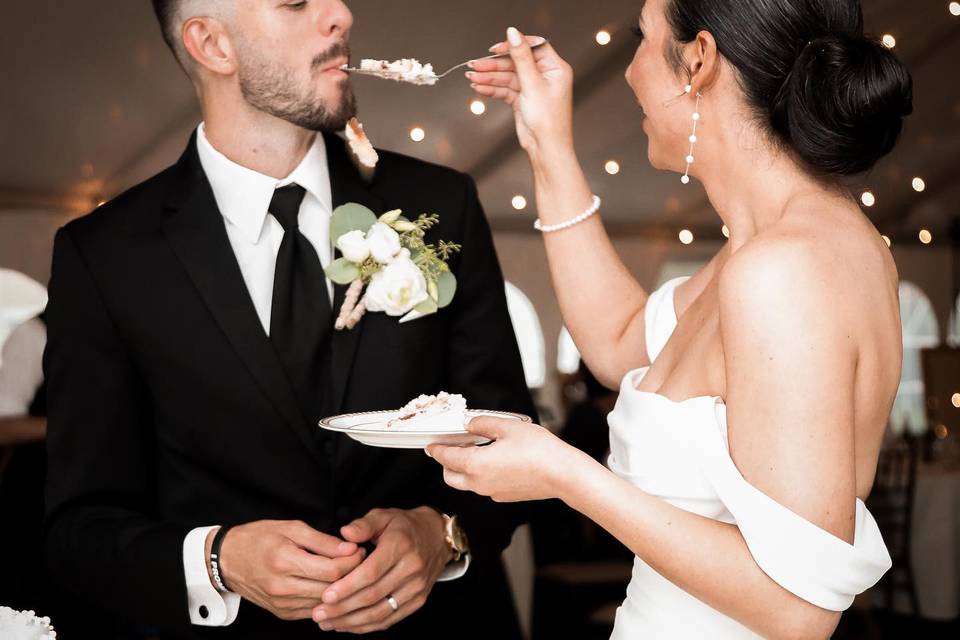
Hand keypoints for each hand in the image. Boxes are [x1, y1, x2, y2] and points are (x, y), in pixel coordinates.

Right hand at [215, 520, 365, 620]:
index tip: (359, 549)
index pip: (332, 570)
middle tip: (360, 560)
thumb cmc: (259, 538)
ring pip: (325, 603)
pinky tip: (333, 586)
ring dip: (342, 589)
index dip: (352, 560)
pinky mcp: (283, 613)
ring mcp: (282, 604)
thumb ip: (323, 541)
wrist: (227, 560)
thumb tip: (350, 548)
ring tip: (349, 572)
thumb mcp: (291, 528)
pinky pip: (314, 610)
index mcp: (285, 561)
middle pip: (332, 588)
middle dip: (352, 574)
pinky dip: (326, 599)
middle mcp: (283, 587)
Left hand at [312, 507, 450, 633]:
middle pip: (373, 595)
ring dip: (352, 622)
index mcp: (401, 546)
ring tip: (327, 623)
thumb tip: (344, 533)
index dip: (348, 586)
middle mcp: (412, 569)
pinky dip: (367, 626)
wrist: (437, 537)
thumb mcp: (384, 516)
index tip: (326, 595)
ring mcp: (417, 588)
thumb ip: (363, 525)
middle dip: (343, 608)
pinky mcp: (418, 601)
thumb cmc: (404, 526)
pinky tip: (347, 626)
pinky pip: (390, 619)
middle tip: (318, 613)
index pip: (372, 572)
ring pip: (381, 612)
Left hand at [427, 417, 577, 502]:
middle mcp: (480, 483)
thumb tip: (469, 423)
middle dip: (446, 463)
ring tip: (474, 451)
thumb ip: (483, 424)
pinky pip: (485, 487)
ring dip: (464, 470)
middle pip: (451, 477)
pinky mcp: (505, 496)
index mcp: (475, 465)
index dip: (437, 450)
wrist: (562, 474)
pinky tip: (494, 461)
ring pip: (467, 484)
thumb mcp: (507, 426)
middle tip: (451, 447)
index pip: (446, 458)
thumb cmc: (538, 450)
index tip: (431, 445)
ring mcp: (492, 493)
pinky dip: (481, 476)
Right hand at [468, 27, 573, 156]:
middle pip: (516, 62)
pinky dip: (492, 89)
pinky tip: (479, 87)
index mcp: (555, 68)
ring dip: (489, 77)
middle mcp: (545, 76)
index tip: (496, 48)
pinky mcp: (523, 100)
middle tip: (475, 65)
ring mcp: (532, 88)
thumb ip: (521, 58)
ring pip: (507, 77)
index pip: (533, 47)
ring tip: (472, 77)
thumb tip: (513, 34)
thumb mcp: (532, 84)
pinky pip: (505, 89)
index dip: (514, 46)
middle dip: (494, 65)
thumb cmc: (549, 120)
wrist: (546, 148)